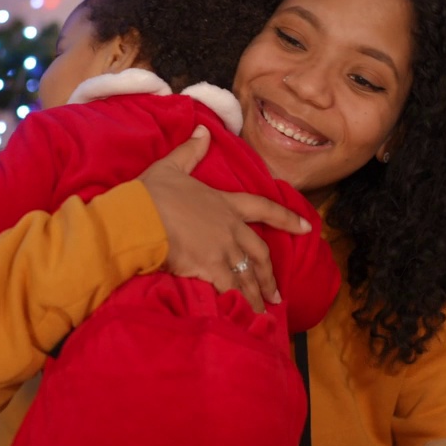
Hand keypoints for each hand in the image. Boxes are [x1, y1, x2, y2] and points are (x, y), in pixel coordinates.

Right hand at [137, 125, 312, 312]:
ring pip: (248, 274)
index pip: (264, 208)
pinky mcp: (210, 268)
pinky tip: (245, 315)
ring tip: (264, 310)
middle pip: (260, 252)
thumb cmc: (152, 193)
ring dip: (257, 293)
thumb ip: (191, 151)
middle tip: (276, 293)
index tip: (306, 228)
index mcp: (225, 203)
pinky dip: (241, 303)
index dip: (287, 218)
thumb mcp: (172, 166)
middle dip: (269, 274)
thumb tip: (203, 130)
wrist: (138, 217)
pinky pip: (232, 288)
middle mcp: (230, 228)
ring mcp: (222, 249)